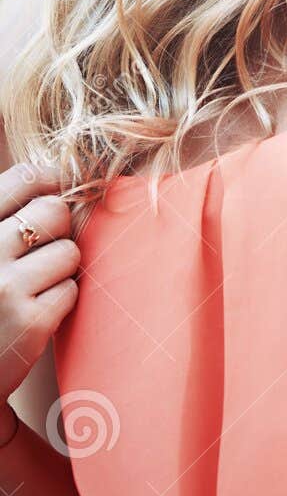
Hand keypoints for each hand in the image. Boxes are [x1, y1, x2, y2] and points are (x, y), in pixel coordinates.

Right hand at [0, 162, 80, 405]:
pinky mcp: (30, 321)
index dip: (49, 182)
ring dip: (60, 269)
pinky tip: (35, 312)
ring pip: (69, 252)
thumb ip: (6, 216)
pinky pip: (71, 289)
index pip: (26, 176)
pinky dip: (60, 300)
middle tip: (41, 253)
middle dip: (58, 231)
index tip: (52, 195)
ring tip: (33, 287)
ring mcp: (6, 286)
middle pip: (55, 211)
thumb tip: (56, 173)